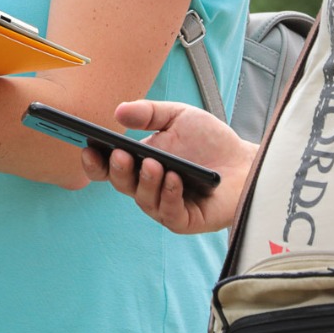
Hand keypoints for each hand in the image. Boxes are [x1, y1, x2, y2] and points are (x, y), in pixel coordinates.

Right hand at [79, 100, 257, 233]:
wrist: (246, 161)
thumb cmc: (210, 141)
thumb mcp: (178, 117)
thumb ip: (149, 113)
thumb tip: (119, 111)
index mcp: (139, 164)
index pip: (108, 169)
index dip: (94, 162)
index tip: (87, 148)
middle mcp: (147, 188)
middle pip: (122, 185)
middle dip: (117, 170)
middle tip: (120, 154)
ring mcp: (165, 206)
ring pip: (144, 201)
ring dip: (146, 182)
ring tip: (153, 164)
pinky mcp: (185, 221)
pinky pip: (170, 214)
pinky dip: (170, 196)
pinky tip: (174, 179)